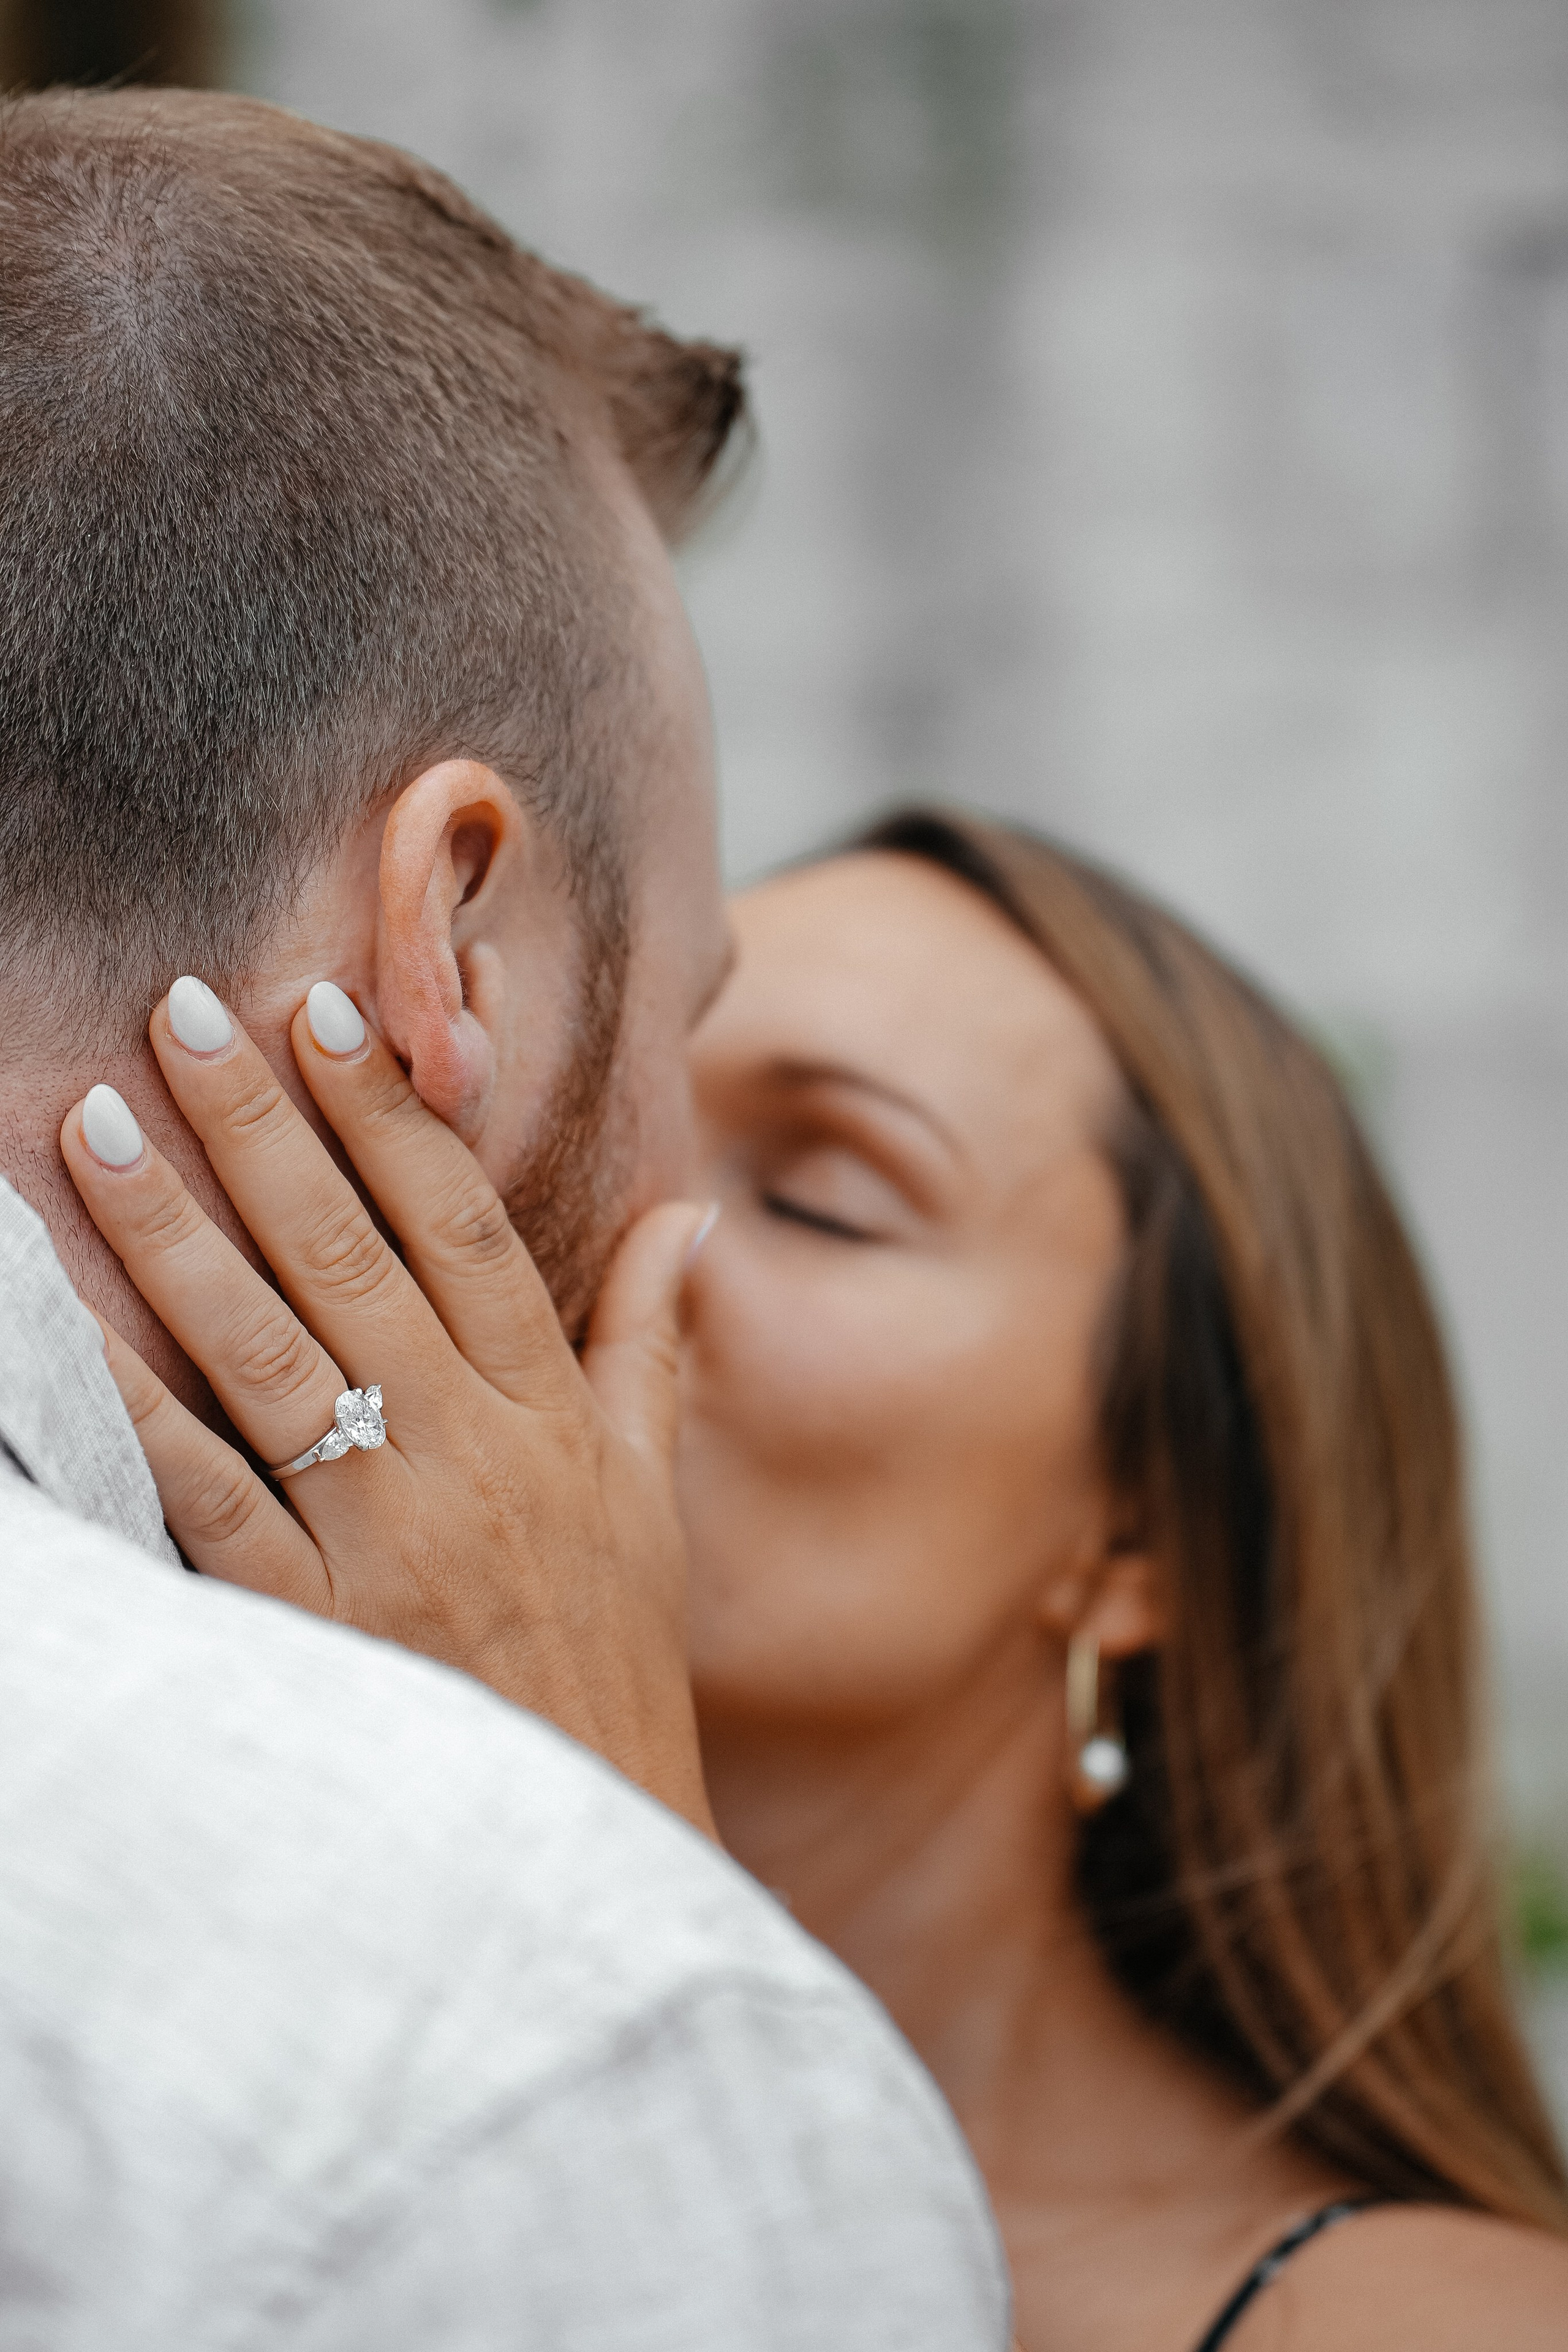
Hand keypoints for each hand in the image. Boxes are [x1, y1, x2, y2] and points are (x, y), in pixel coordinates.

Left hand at [62, 984, 715, 1832]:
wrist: (586, 1848)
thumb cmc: (613, 1658)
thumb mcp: (653, 1495)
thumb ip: (653, 1344)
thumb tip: (687, 1213)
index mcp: (551, 1411)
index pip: (461, 1223)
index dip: (388, 1111)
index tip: (322, 1012)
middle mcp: (470, 1453)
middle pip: (348, 1255)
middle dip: (257, 1125)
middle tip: (181, 1012)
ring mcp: (388, 1536)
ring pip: (263, 1351)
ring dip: (171, 1231)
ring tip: (93, 1125)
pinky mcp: (314, 1622)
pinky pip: (207, 1497)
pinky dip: (132, 1409)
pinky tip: (63, 1325)